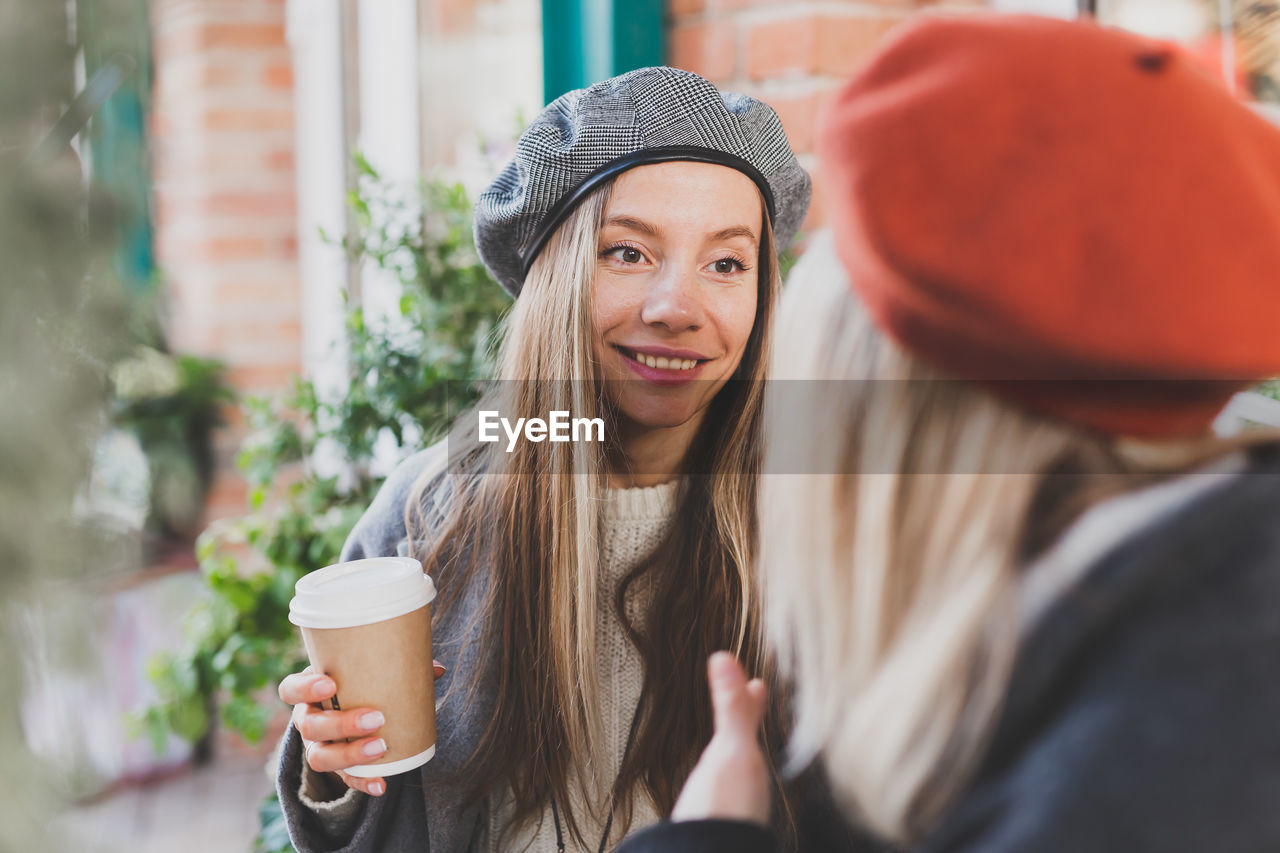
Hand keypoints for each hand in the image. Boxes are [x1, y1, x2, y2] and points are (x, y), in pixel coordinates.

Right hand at [278, 660, 445, 796]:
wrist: (354, 713)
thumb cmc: (360, 684)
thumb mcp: (369, 673)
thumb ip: (398, 666)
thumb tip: (437, 669)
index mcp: (310, 692)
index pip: (291, 689)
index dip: (305, 688)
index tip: (330, 684)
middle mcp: (308, 720)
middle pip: (310, 727)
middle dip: (341, 724)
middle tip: (375, 718)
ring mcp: (318, 747)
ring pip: (319, 758)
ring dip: (349, 755)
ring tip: (381, 748)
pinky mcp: (336, 768)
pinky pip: (344, 780)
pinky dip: (362, 783)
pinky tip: (381, 784)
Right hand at [671, 652, 771, 825]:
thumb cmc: (726, 810)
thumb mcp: (731, 750)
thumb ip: (731, 708)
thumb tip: (725, 657)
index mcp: (751, 765)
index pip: (752, 724)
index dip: (753, 702)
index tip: (758, 682)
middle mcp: (746, 786)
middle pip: (746, 749)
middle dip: (743, 729)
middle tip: (745, 703)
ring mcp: (730, 808)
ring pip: (734, 774)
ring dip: (731, 757)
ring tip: (726, 746)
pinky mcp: (711, 825)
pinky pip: (717, 796)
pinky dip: (715, 784)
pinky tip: (707, 794)